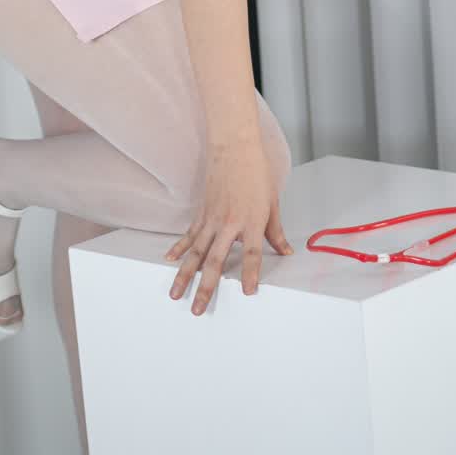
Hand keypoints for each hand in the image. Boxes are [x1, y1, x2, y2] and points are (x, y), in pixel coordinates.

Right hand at [164, 133, 293, 315]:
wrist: (235, 145)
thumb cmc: (256, 171)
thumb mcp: (272, 202)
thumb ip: (275, 231)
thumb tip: (285, 251)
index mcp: (251, 221)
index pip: (252, 254)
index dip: (251, 274)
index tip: (248, 293)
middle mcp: (229, 223)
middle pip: (215, 261)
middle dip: (205, 287)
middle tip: (197, 309)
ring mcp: (212, 218)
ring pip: (195, 252)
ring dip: (184, 275)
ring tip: (175, 293)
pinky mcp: (202, 211)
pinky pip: (189, 235)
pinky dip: (179, 249)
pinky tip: (170, 261)